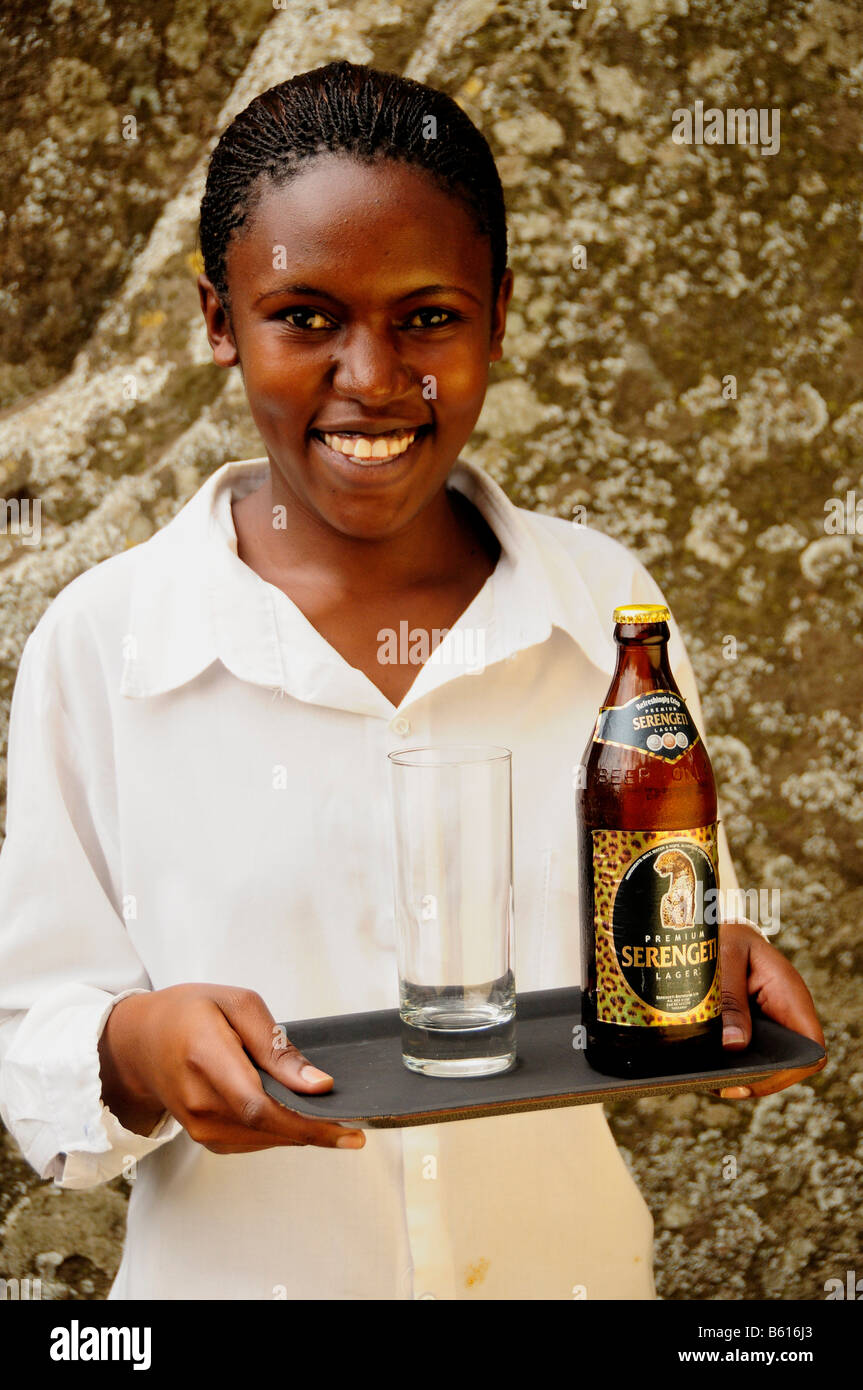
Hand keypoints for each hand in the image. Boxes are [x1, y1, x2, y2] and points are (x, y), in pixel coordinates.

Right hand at [98, 984, 364, 1151]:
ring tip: (334, 1121)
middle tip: (356, 1130)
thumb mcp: (238, 1004)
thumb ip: (277, 1045)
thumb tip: (317, 1083)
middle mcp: (198, 1100)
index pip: (258, 1104)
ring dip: (301, 1133)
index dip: (304, 1120)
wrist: (140, 1041)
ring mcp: (198, 1125)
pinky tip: (299, 1117)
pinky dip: (281, 1131)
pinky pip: (253, 1139)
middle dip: (316, 1130)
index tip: (345, 1126)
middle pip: (266, 1126)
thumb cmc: (190, 1013)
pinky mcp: (205, 1137)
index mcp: (205, 1057)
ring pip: (264, 1138)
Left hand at [716, 921, 826, 1099]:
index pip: (812, 1048)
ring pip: (765, 1061)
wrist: (718, 928)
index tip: (755, 1079)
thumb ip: (731, 998)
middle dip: (759, 1079)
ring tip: (707, 1079)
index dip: (790, 1071)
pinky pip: (746, 1051)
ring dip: (740, 1073)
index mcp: (790, 996)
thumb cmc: (727, 936)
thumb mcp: (726, 957)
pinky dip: (728, 1061)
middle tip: (721, 1085)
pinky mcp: (749, 1026)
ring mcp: (769, 1022)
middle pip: (788, 1063)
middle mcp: (785, 1014)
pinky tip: (703, 1065)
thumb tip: (734, 1044)